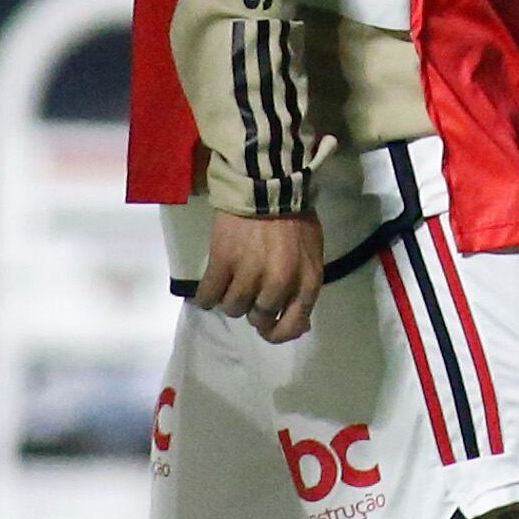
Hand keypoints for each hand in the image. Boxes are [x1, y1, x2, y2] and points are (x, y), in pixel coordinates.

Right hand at [192, 210, 326, 343]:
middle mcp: (280, 281)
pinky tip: (208, 291)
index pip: (293, 324)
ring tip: (230, 284)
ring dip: (229, 300)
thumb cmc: (295, 219)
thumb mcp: (312, 255)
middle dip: (252, 310)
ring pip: (232, 308)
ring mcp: (250, 272)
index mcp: (307, 279)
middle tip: (249, 294)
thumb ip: (305, 288)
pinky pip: (209, 294)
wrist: (268, 184)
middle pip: (259, 317)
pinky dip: (206, 297)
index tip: (269, 329)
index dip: (279, 333)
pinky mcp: (223, 261)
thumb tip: (299, 325)